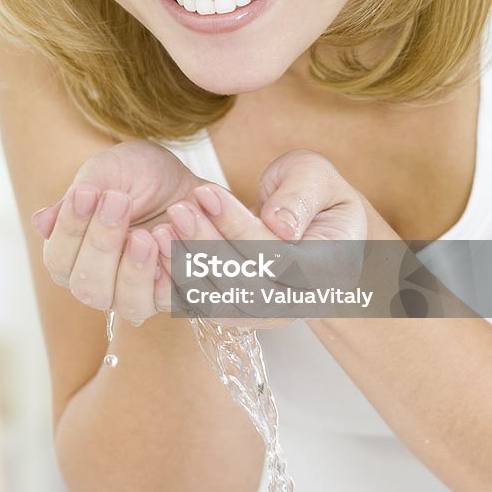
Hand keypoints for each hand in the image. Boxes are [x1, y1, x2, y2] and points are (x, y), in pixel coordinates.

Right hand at [30, 139, 201, 325]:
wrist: (180, 175)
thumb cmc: (135, 176)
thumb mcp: (107, 173)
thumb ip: (79, 196)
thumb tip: (41, 223)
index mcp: (73, 260)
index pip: (60, 261)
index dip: (71, 229)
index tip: (87, 192)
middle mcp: (102, 285)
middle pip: (92, 289)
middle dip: (103, 245)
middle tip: (119, 201)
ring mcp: (139, 295)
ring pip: (133, 305)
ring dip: (138, 270)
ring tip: (149, 232)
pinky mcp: (175, 293)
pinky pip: (175, 297)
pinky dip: (175, 267)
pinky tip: (173, 235)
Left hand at [159, 149, 367, 329]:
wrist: (310, 218)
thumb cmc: (315, 192)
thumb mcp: (316, 177)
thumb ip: (301, 196)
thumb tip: (279, 225)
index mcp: (330, 269)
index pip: (280, 258)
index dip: (240, 227)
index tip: (207, 192)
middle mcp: (302, 301)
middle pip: (249, 285)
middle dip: (208, 246)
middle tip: (178, 209)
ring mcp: (271, 313)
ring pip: (225, 301)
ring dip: (189, 266)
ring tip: (163, 228)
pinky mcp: (244, 313)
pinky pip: (209, 306)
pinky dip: (183, 283)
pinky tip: (162, 252)